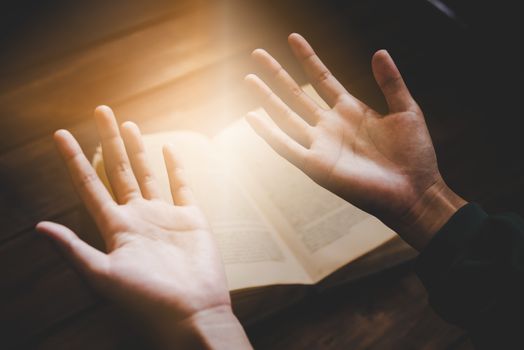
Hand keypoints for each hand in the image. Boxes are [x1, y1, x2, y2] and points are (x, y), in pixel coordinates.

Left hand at [36, 106, 250, 348]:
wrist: (192, 313)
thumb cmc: (146, 301)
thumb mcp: (103, 276)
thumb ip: (73, 249)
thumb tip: (37, 227)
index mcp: (116, 228)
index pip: (90, 186)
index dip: (74, 160)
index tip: (60, 134)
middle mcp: (138, 217)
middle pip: (120, 170)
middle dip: (109, 140)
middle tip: (101, 110)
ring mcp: (165, 216)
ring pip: (148, 174)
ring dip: (139, 149)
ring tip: (128, 125)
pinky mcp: (192, 220)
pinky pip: (182, 187)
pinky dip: (176, 168)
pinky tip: (169, 150)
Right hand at [245, 33, 465, 249]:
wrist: (414, 190)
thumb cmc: (414, 154)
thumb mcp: (406, 109)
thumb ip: (391, 82)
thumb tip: (380, 50)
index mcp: (351, 111)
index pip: (323, 79)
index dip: (308, 58)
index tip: (293, 38)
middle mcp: (331, 126)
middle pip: (297, 94)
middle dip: (277, 73)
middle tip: (257, 53)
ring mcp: (321, 145)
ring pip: (286, 117)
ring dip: (267, 98)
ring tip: (248, 78)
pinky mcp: (317, 166)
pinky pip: (286, 147)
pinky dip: (268, 133)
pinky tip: (251, 117)